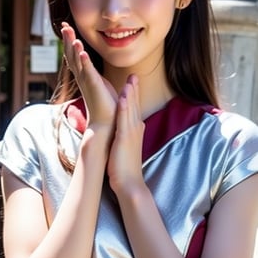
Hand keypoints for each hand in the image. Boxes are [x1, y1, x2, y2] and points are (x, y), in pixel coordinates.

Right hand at [61, 22, 117, 133]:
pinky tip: (81, 51)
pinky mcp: (94, 86)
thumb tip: (98, 69)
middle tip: (64, 25)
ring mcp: (87, 81)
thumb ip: (98, 75)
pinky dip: (84, 61)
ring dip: (73, 47)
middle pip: (72, 54)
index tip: (67, 28)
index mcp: (85, 76)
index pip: (75, 55)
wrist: (107, 123)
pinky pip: (88, 71)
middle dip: (68, 39)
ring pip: (77, 61)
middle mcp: (83, 77)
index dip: (70, 41)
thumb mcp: (103, 85)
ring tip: (69, 34)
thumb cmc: (107, 105)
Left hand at [107, 75, 144, 193]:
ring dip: (130, 94)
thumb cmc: (125, 168)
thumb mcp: (125, 148)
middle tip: (134, 75)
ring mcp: (131, 133)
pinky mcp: (125, 139)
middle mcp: (135, 129)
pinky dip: (123, 108)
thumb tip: (121, 133)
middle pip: (134, 106)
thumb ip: (125, 138)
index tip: (132, 83)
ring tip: (130, 80)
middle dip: (133, 90)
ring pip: (130, 110)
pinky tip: (122, 98)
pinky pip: (124, 120)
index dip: (133, 96)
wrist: (129, 183)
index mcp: (134, 131)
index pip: (133, 110)